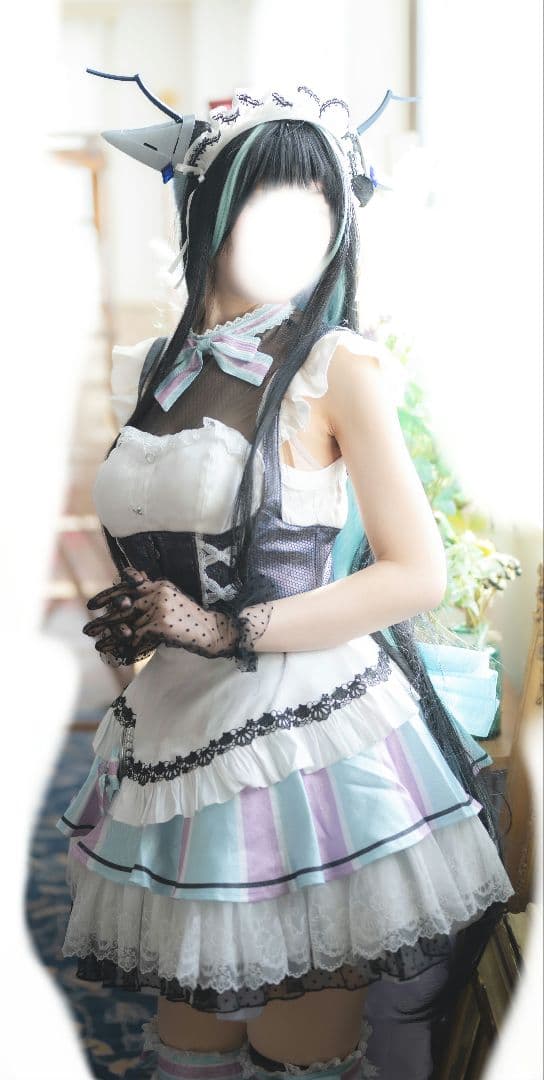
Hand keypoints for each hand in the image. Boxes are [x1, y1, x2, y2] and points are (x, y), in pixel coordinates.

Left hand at [83, 567, 238, 659]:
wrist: (214, 631)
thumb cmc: (192, 618)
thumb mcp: (172, 598)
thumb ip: (151, 591)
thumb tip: (127, 583)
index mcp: (159, 584)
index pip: (126, 586)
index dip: (107, 596)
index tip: (92, 604)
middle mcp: (157, 592)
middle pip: (122, 606)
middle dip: (103, 619)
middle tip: (87, 629)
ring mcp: (159, 608)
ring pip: (126, 623)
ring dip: (108, 636)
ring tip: (95, 643)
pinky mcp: (161, 624)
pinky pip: (136, 637)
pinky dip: (125, 647)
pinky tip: (115, 653)